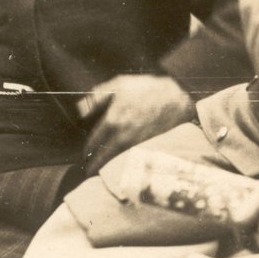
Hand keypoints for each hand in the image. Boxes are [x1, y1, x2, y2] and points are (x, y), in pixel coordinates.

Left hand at [79, 75, 193, 170]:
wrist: (178, 99)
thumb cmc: (148, 89)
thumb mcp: (120, 84)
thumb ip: (97, 96)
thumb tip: (80, 109)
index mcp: (113, 121)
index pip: (93, 142)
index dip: (87, 151)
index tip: (84, 156)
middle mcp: (123, 136)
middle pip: (104, 157)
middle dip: (95, 165)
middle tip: (90, 171)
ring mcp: (137, 145)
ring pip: (117, 162)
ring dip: (108, 169)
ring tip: (103, 173)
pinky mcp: (149, 150)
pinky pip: (131, 162)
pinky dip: (124, 167)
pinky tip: (122, 168)